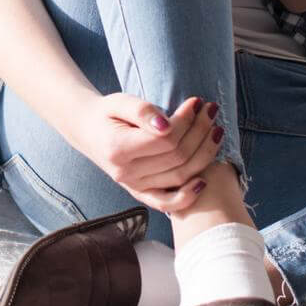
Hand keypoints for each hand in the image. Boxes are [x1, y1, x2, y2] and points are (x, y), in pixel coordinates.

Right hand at [70, 92, 223, 214]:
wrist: (89, 131)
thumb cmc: (107, 113)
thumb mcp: (119, 101)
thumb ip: (142, 111)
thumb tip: (166, 125)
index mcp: (118, 148)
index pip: (166, 139)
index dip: (186, 120)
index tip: (196, 101)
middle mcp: (126, 173)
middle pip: (177, 156)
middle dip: (200, 131)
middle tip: (211, 110)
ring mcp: (133, 186)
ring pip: (180, 176)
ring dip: (204, 153)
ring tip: (216, 131)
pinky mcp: (140, 193)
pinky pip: (167, 203)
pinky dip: (188, 196)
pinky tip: (204, 180)